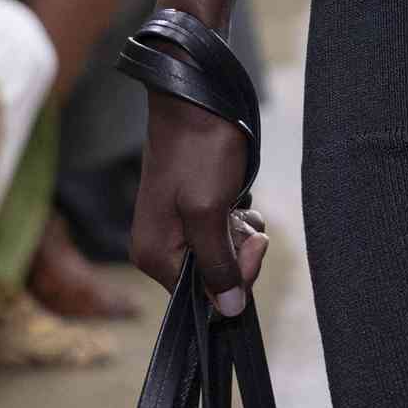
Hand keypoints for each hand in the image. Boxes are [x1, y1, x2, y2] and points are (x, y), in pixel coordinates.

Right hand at [131, 84, 268, 316]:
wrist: (194, 95)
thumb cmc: (198, 150)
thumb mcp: (209, 211)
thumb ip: (218, 264)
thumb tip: (228, 312)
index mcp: (155, 256)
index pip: (201, 298)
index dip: (235, 278)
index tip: (252, 243)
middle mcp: (162, 246)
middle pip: (213, 276)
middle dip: (239, 251)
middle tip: (246, 217)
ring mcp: (176, 225)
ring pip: (222, 251)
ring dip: (241, 232)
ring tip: (240, 202)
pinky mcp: (191, 206)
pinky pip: (220, 230)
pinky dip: (235, 218)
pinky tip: (238, 197)